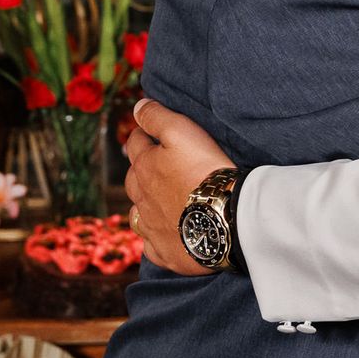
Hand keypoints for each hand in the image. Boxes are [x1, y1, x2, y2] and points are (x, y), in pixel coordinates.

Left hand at [123, 98, 236, 275]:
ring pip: (138, 214)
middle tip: (156, 165)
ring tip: (157, 201)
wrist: (225, 217)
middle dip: (140, 170)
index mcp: (144, 167)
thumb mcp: (182, 131)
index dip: (143, 134)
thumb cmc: (205, 170)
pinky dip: (154, 238)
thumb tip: (137, 106)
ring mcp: (152, 227)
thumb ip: (157, 117)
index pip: (135, 143)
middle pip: (133, 179)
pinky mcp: (166, 252)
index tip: (149, 131)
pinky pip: (151, 246)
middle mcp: (141, 198)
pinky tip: (163, 235)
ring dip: (143, 205)